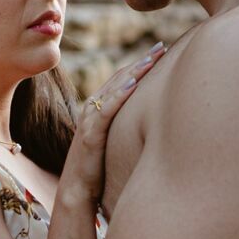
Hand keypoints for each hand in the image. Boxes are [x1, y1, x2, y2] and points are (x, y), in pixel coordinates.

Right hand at [62, 42, 165, 205]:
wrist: (76, 192)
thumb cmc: (99, 170)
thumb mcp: (115, 143)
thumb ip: (126, 129)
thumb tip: (152, 123)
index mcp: (99, 110)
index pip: (122, 80)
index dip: (140, 64)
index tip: (160, 52)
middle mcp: (93, 110)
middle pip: (119, 78)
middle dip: (141, 61)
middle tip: (161, 47)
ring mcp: (90, 121)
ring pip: (113, 89)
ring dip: (133, 72)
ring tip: (152, 59)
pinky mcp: (90, 135)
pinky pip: (106, 110)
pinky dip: (119, 95)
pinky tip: (133, 84)